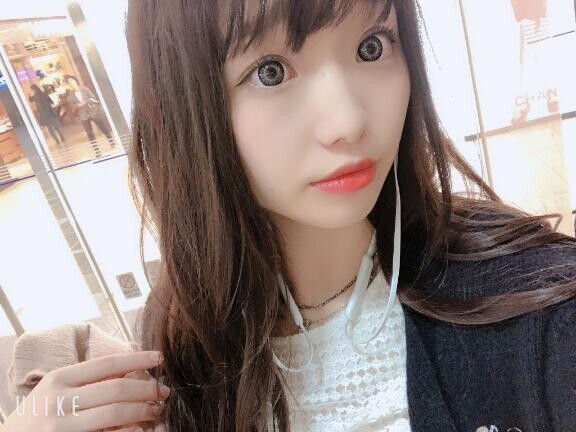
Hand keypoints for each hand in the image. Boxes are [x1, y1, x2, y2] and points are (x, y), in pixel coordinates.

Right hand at [2, 351, 169, 431]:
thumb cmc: (37, 418)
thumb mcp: (55, 390)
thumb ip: (86, 380)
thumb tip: (131, 371)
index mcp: (59, 379)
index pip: (108, 364)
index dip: (138, 359)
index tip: (159, 357)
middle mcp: (59, 400)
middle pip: (117, 389)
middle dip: (147, 389)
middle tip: (163, 391)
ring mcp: (62, 426)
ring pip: (116, 413)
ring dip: (143, 411)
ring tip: (156, 411)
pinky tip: (140, 430)